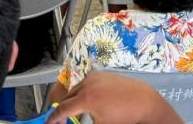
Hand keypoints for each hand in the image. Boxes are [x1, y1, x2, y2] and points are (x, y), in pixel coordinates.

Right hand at [46, 72, 180, 123]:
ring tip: (79, 111)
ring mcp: (93, 77)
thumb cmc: (125, 117)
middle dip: (63, 109)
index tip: (48, 123)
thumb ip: (85, 123)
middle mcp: (86, 84)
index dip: (53, 118)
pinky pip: (86, 83)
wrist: (144, 101)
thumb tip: (73, 122)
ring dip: (74, 100)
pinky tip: (92, 101)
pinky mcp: (101, 74)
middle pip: (67, 97)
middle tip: (62, 119)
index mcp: (85, 99)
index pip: (62, 109)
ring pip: (76, 89)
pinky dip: (84, 92)